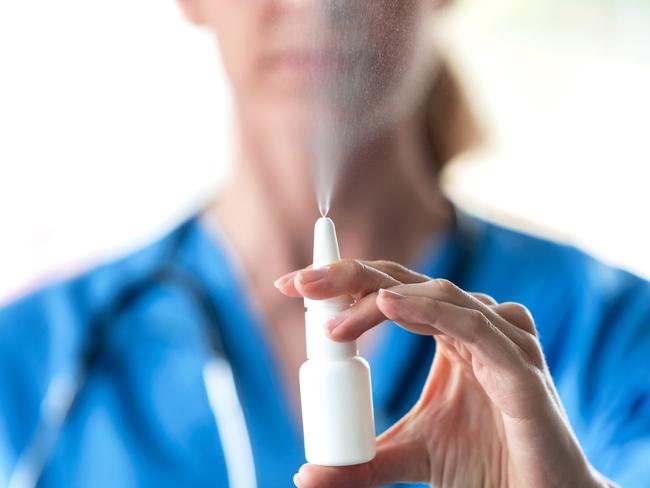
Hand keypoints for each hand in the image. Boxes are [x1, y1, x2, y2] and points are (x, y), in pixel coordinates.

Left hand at [275, 260, 614, 487]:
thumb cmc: (485, 468)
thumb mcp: (410, 456)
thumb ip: (363, 461)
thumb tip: (308, 474)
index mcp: (447, 334)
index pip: (388, 293)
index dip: (341, 286)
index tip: (291, 289)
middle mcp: (473, 325)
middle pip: (404, 282)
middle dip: (347, 276)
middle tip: (299, 283)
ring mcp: (500, 339)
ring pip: (435, 294)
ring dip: (376, 300)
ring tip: (331, 325)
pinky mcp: (520, 366)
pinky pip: (472, 325)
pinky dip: (428, 310)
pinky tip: (387, 305)